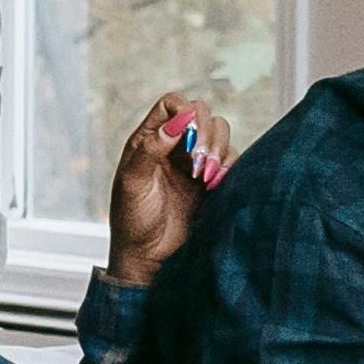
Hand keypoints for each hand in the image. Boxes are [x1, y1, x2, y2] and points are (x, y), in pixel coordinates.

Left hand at [105, 96, 212, 286]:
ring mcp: (193, 162)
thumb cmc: (132, 222)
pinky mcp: (212, 180)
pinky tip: (214, 185)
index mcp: (148, 140)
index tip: (187, 137)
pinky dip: (229, 165)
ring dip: (218, 148)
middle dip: (204, 133)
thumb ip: (151, 149)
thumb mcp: (133, 183)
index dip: (184, 112)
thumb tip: (177, 121)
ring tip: (206, 177)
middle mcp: (173, 146)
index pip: (171, 104)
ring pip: (219, 131)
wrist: (149, 258)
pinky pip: (231, 158)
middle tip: (198, 163)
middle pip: (200, 112)